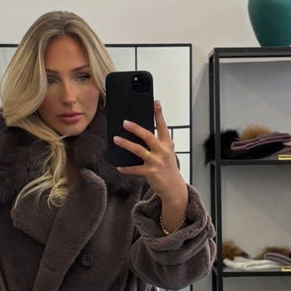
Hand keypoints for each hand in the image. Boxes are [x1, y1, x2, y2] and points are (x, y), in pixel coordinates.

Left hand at [114, 100, 188, 231]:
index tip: (155, 102)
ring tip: (116, 139)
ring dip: (126, 144)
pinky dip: (127, 169)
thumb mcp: (167, 153)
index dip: (159, 114)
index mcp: (168, 144)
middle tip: (125, 122)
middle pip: (148, 136)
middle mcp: (163, 151)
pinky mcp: (151, 172)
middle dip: (136, 128)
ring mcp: (157, 162)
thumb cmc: (168, 169)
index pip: (163, 126)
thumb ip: (157, 143)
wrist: (174, 188)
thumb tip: (141, 133)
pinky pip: (135, 169)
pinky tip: (119, 167)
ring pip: (139, 150)